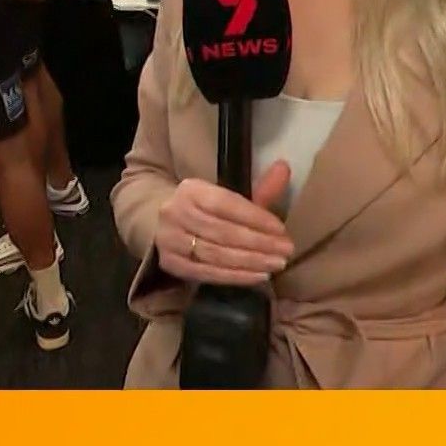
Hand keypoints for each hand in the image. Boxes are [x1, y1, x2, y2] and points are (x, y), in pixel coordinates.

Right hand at [154, 161, 293, 284]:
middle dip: (259, 243)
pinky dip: (236, 276)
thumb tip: (284, 168)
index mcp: (191, 190)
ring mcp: (171, 240)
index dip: (256, 217)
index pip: (227, 204)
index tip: (282, 230)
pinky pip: (208, 273)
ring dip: (251, 262)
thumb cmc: (203, 209)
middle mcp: (176, 213)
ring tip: (276, 264)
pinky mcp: (172, 264)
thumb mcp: (225, 196)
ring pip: (217, 254)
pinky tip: (258, 276)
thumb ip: (258, 188)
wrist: (159, 222)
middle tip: (286, 251)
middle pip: (223, 232)